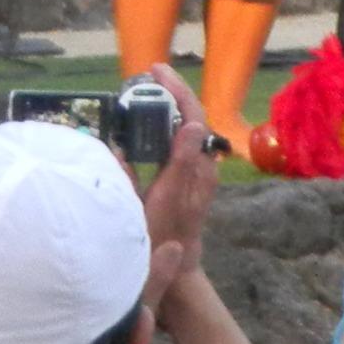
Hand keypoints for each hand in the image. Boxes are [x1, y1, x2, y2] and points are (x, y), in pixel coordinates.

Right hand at [136, 62, 222, 299]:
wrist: (174, 271)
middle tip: (147, 74)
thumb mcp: (167, 200)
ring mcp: (192, 172)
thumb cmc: (165, 237)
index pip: (193, 115)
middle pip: (190, 117)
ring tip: (144, 89)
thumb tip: (191, 123)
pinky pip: (175, 143)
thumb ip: (178, 162)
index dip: (177, 90)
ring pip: (183, 129)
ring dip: (166, 107)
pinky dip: (161, 126)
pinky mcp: (183, 179)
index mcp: (198, 166)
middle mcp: (200, 165)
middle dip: (171, 92)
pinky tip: (143, 122)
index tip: (156, 71)